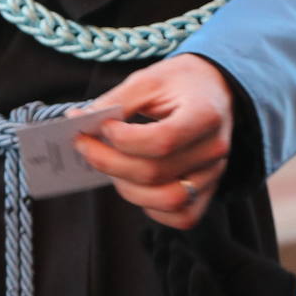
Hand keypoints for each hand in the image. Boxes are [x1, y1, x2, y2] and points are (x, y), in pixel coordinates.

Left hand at [73, 53, 234, 228]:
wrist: (215, 88)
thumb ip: (116, 101)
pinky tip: (135, 184)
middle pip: (156, 173)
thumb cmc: (181, 82)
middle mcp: (214, 149)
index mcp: (206, 115)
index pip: (161, 140)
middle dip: (108, 161)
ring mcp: (214, 174)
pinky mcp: (208, 191)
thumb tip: (80, 122)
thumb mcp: (149, 79)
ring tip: (110, 164)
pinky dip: (152, 207)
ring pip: (167, 200)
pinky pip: (181, 216)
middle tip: (84, 144)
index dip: (123, 139)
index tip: (99, 125)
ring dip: (126, 187)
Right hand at [146, 212, 295, 295]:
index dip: (156, 252)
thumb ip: (208, 243)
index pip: (168, 272)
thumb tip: (185, 215)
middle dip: (164, 263)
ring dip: (177, 277)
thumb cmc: (267, 291)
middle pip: (169, 289)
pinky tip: (199, 271)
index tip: (148, 229)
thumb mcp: (234, 261)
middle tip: (164, 238)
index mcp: (194, 293)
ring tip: (179, 251)